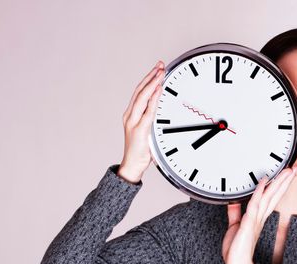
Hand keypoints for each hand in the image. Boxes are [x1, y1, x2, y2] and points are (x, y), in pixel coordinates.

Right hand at [117, 60, 165, 182]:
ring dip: (152, 82)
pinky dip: (153, 98)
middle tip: (161, 65)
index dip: (148, 79)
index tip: (157, 69)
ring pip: (142, 97)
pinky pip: (147, 111)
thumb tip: (165, 112)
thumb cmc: (141, 152)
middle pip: (140, 90)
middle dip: (151, 75)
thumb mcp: (148, 133)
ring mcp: (133, 122)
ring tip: (161, 72)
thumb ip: (153, 121)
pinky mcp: (139, 130)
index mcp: (131, 115)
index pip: (139, 92)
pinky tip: (158, 89)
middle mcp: (130, 116)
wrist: (132, 166)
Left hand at [222, 166, 296, 263]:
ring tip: (287, 172)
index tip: (284, 175)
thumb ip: (235, 213)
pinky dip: (259, 193)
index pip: (270, 198)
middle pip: (274, 196)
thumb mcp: (234, 227)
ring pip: (269, 197)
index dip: (278, 186)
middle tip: (293, 169)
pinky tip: (263, 183)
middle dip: (284, 182)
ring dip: (278, 183)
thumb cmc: (236, 251)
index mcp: (258, 218)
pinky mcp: (249, 224)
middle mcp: (259, 218)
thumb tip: (234, 202)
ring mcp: (256, 220)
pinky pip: (255, 205)